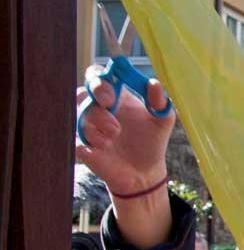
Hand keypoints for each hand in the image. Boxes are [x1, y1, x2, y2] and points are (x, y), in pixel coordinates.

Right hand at [75, 65, 173, 195]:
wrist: (145, 172)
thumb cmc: (152, 141)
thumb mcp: (162, 121)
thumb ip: (160, 102)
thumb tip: (154, 83)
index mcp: (116, 97)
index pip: (98, 77)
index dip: (100, 77)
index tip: (112, 85)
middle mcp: (98, 109)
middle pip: (82, 91)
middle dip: (94, 93)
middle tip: (109, 103)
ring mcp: (88, 127)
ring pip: (79, 114)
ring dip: (97, 120)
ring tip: (115, 133)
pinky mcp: (82, 147)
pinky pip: (75, 138)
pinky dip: (89, 140)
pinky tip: (104, 146)